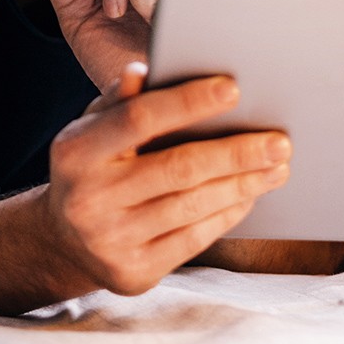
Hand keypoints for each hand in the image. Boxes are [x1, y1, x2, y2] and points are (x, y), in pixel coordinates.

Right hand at [39, 63, 291, 297]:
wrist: (62, 241)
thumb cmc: (94, 164)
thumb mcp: (94, 125)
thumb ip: (121, 99)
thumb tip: (142, 70)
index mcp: (78, 151)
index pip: (141, 118)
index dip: (189, 102)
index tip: (234, 88)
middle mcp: (89, 198)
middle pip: (178, 167)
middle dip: (237, 152)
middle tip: (280, 141)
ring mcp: (110, 240)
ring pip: (192, 206)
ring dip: (244, 184)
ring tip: (277, 167)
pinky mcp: (133, 273)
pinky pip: (193, 239)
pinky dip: (228, 213)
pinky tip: (250, 194)